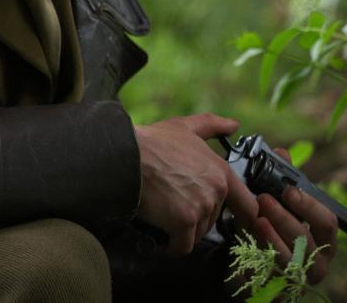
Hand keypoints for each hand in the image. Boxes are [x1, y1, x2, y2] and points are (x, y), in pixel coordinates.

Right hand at [134, 113, 258, 255]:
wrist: (124, 157)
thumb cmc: (151, 142)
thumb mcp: (183, 127)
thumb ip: (212, 125)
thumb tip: (233, 124)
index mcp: (221, 172)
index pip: (248, 206)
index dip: (242, 218)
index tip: (234, 225)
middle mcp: (216, 191)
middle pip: (212, 221)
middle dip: (195, 219)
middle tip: (173, 210)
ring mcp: (201, 207)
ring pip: (197, 234)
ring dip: (181, 232)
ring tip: (162, 219)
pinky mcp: (183, 222)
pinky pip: (181, 246)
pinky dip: (170, 246)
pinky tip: (159, 240)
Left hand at [247, 147, 338, 283]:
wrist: (250, 260)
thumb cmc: (270, 226)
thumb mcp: (277, 202)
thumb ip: (281, 180)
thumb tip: (282, 152)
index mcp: (322, 236)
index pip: (327, 222)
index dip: (309, 206)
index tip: (289, 190)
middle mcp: (317, 257)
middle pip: (307, 238)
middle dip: (285, 218)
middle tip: (263, 200)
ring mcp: (298, 274)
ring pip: (289, 256)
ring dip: (272, 235)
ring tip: (256, 219)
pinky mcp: (279, 284)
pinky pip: (271, 270)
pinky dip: (260, 253)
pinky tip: (249, 239)